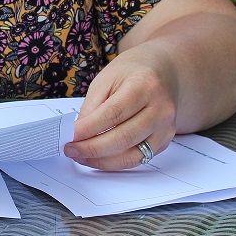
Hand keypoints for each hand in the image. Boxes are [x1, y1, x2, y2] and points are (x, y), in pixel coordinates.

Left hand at [64, 44, 178, 169]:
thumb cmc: (131, 73)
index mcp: (145, 85)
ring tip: (81, 157)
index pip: (113, 114)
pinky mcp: (165, 141)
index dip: (88, 129)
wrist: (163, 72)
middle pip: (124, 138)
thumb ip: (92, 107)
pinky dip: (115, 162)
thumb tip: (77, 135)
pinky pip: (138, 159)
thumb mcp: (106, 79)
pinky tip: (98, 158)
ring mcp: (166, 127)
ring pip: (132, 155)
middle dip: (92, 148)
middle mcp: (161, 108)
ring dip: (102, 161)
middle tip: (70, 150)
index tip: (69, 136)